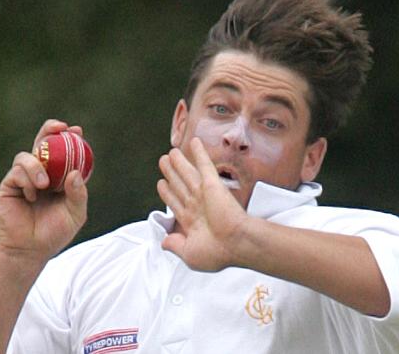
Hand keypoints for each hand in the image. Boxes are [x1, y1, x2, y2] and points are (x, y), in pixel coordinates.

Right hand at [0, 119, 87, 261]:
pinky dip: (27, 181)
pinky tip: (32, 196)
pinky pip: (16, 173)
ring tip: (45, 185)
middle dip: (49, 130)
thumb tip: (75, 173)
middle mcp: (41, 173)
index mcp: (59, 177)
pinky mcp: (9, 186)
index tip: (76, 130)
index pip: (64, 152)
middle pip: (42, 143)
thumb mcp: (75, 214)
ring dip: (37, 166)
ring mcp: (24, 178)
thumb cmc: (55, 233)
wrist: (31, 250)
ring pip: (26, 156)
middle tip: (59, 128)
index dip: (69, 138)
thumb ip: (78, 194)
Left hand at [157, 138, 248, 270]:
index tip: (162, 184)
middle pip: (179, 185)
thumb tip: (164, 242)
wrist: (235, 244)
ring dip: (178, 162)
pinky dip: (199, 153)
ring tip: (169, 153)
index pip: (176, 203)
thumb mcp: (189, 255)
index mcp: (191, 222)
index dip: (167, 193)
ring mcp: (204, 194)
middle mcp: (197, 206)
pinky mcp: (212, 184)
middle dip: (170, 173)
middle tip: (163, 161)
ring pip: (187, 174)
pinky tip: (194, 142)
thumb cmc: (217, 252)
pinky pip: (203, 165)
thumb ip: (174, 246)